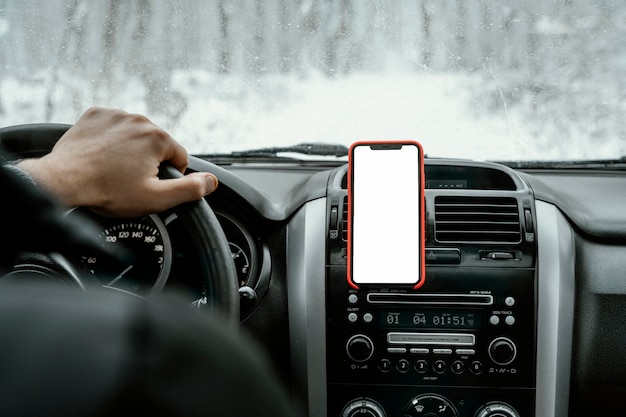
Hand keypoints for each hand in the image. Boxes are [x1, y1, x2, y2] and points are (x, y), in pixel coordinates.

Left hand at [17, 107, 217, 216]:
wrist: (63, 182)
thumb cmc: (108, 191)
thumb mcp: (156, 198)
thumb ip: (190, 189)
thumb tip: (211, 181)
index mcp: (158, 138)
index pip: (179, 157)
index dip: (169, 176)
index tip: (150, 185)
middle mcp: (140, 119)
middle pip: (157, 145)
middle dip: (148, 161)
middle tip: (129, 180)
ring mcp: (116, 115)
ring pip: (135, 135)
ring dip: (130, 150)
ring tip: (113, 169)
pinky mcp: (95, 114)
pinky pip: (113, 127)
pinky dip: (110, 140)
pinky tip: (102, 156)